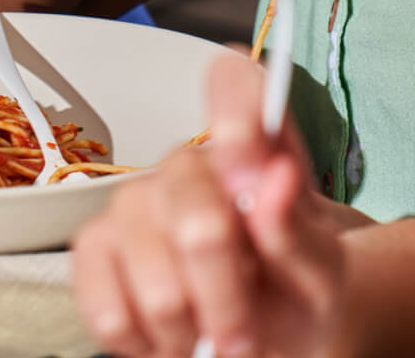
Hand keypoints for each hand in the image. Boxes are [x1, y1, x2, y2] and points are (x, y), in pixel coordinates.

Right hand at [72, 52, 345, 356]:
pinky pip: (108, 308)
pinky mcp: (94, 250)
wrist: (275, 334)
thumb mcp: (320, 268)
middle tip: (246, 328)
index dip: (236, 115)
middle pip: (190, 202)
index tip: (250, 176)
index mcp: (251, 146)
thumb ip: (296, 228)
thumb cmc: (297, 287)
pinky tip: (177, 334)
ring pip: (152, 272)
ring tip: (216, 332)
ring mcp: (133, 203)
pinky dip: (149, 344)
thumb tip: (273, 178)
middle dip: (224, 285)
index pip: (233, 83)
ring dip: (192, 326)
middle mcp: (187, 163)